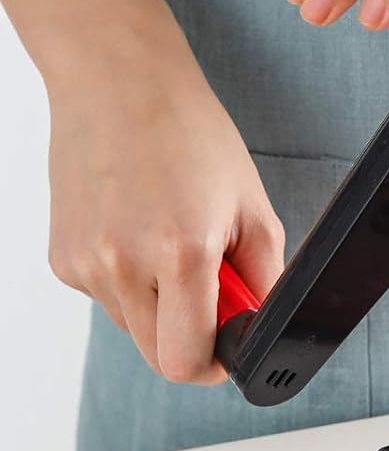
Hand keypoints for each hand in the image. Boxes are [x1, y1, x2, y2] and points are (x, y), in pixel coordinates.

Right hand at [47, 56, 284, 383]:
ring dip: (163, 307)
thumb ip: (264, 282)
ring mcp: (85, 263)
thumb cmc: (189, 136)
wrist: (118, 84)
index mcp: (180, 254)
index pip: (187, 362)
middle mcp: (123, 265)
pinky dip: (132, 282)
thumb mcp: (252, 209)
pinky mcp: (62, 258)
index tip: (228, 351)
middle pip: (160, 356)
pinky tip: (140, 232)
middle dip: (192, 338)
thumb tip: (262, 329)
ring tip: (174, 245)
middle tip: (211, 293)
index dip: (215, 366)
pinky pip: (109, 298)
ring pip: (135, 328)